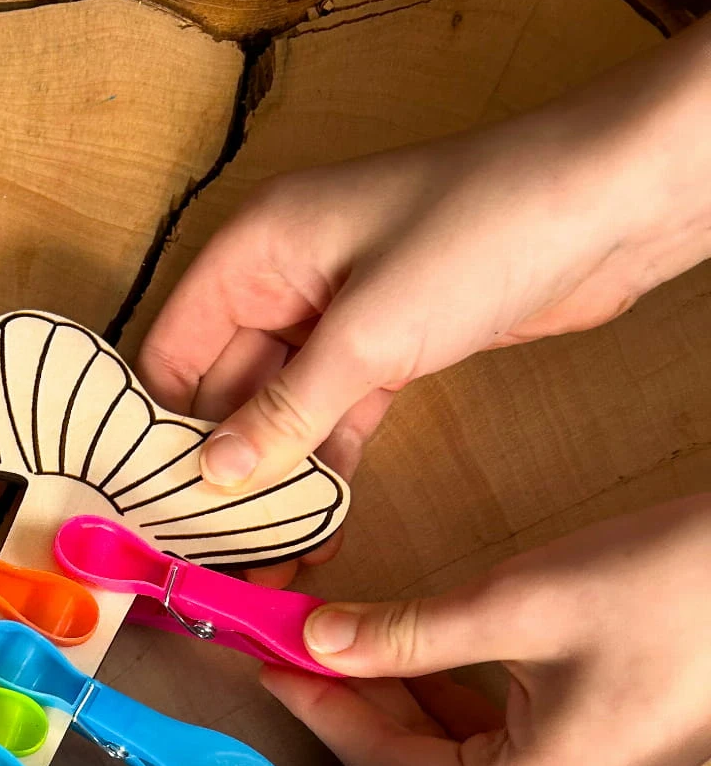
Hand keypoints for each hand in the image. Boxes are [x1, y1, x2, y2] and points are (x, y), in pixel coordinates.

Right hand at [138, 15, 710, 501]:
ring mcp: (339, 313)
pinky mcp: (390, 345)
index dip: (157, 427)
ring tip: (261, 558)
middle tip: (210, 552)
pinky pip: (334, 417)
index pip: (173, 348)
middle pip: (222, 387)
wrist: (611, 207)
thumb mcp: (367, 333)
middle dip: (218, 468)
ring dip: (275, 480)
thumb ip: (283, 412)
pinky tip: (319, 529)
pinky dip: (327, 468)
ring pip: (279, 410)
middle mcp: (287, 277)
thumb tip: (213, 476)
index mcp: (258, 247)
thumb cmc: (485, 229)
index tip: (155, 505)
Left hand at [270, 495, 710, 765]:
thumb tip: (318, 639)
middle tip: (288, 662)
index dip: (319, 706)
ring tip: (333, 658)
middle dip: (348, 715)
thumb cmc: (672, 590)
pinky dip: (444, 723)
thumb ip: (407, 633)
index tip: (269, 663)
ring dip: (392, 716)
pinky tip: (401, 674)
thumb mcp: (522, 603)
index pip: (383, 765)